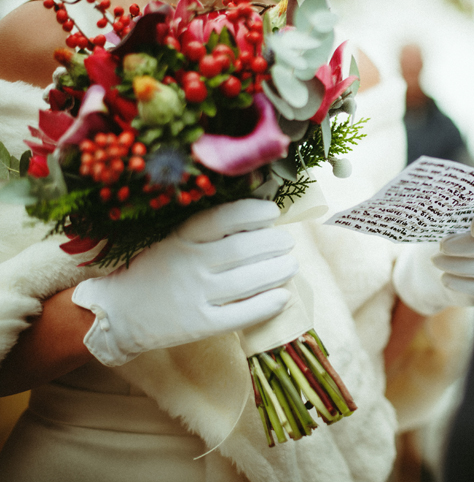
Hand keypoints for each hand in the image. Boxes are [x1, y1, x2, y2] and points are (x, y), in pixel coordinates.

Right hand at [72, 199, 297, 365]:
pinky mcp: (198, 325)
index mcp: (181, 238)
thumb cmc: (154, 271)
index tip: (272, 213)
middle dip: (273, 243)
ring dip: (277, 271)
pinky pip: (239, 315)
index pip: (223, 218)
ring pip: (246, 281)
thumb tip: (259, 218)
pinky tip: (283, 297)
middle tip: (287, 242)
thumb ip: (207, 231)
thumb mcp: (173, 241)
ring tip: (291, 264)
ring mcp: (193, 296)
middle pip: (242, 249)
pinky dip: (266, 305)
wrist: (117, 314)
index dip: (253, 212)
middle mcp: (188, 264)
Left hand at [393, 207, 473, 314]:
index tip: (473, 226)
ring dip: (459, 265)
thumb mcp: (441, 224)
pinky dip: (463, 285)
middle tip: (442, 245)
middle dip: (468, 247)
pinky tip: (445, 278)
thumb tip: (436, 208)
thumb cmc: (439, 238)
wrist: (430, 268)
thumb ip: (445, 215)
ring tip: (436, 260)